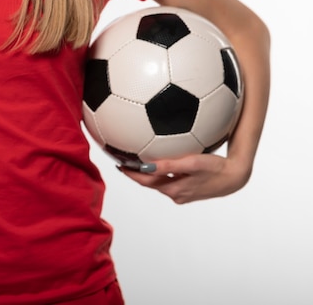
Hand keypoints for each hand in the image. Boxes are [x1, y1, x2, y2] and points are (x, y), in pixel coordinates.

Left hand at [118, 153, 250, 203]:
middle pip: (151, 183)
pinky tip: (163, 164)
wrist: (236, 177)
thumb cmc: (216, 168)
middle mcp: (176, 194)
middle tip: (125, 162)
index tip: (119, 164)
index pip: (145, 181)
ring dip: (150, 174)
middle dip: (137, 174)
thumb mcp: (191, 163)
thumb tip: (146, 166)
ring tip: (139, 162)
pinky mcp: (190, 190)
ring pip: (161, 183)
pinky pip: (171, 181)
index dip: (131, 174)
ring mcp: (183, 194)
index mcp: (173, 189)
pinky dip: (163, 174)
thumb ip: (169, 165)